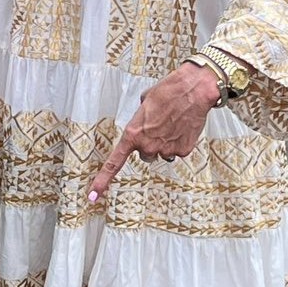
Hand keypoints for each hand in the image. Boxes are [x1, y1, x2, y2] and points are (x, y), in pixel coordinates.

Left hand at [88, 62, 220, 203]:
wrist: (194, 90)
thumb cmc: (168, 91)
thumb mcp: (144, 101)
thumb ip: (141, 118)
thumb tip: (146, 122)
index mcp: (133, 134)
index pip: (114, 163)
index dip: (102, 180)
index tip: (93, 196)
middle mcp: (147, 146)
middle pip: (145, 155)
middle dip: (150, 144)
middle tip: (159, 126)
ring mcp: (165, 150)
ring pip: (162, 153)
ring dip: (165, 143)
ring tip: (173, 123)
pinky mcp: (183, 151)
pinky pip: (178, 150)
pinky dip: (180, 141)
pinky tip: (184, 126)